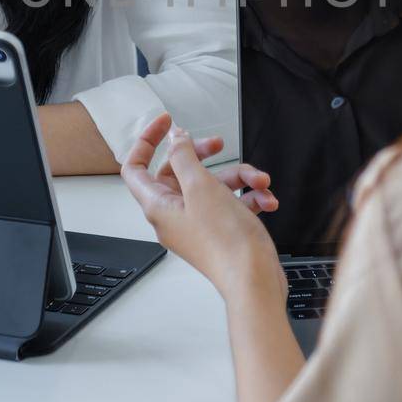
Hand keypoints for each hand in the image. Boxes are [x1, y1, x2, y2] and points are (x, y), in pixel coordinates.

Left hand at [121, 113, 284, 300]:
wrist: (253, 279)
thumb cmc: (224, 243)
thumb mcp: (200, 186)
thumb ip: (184, 156)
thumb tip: (175, 139)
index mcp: (158, 205)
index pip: (136, 167)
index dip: (147, 141)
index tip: (166, 123)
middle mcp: (174, 214)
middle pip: (180, 171)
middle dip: (203, 155)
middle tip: (217, 143)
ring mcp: (198, 222)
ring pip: (212, 185)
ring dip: (238, 177)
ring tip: (259, 180)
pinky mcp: (221, 229)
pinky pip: (230, 203)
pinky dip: (248, 197)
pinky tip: (266, 199)